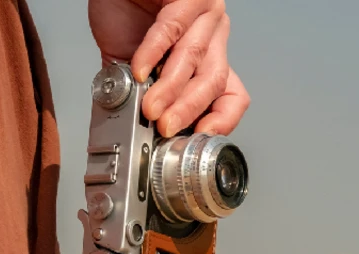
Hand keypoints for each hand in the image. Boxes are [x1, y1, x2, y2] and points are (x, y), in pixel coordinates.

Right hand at [88, 0, 250, 137]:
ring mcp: (205, 14)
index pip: (233, 96)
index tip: (199, 136)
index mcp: (208, 59)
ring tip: (151, 108)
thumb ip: (139, 93)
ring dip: (170, 89)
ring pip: (194, 59)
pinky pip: (171, 28)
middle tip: (166, 128)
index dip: (222, 120)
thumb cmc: (125, 12)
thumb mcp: (133, 64)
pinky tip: (139, 70)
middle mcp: (213, 36)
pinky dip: (153, 53)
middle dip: (188, 110)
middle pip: (214, 82)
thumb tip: (136, 129)